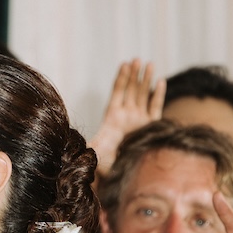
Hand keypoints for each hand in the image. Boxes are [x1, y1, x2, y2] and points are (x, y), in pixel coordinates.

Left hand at [90, 61, 164, 176]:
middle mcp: (127, 115)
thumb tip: (72, 141)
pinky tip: (161, 81)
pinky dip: (158, 95)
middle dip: (135, 74)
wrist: (120, 172)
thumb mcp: (93, 150)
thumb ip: (87, 144)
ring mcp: (139, 119)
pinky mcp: (151, 126)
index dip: (121, 79)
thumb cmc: (104, 163)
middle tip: (138, 60)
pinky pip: (155, 107)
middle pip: (131, 90)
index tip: (124, 64)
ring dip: (146, 79)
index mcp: (112, 117)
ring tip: (149, 64)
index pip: (117, 93)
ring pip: (143, 95)